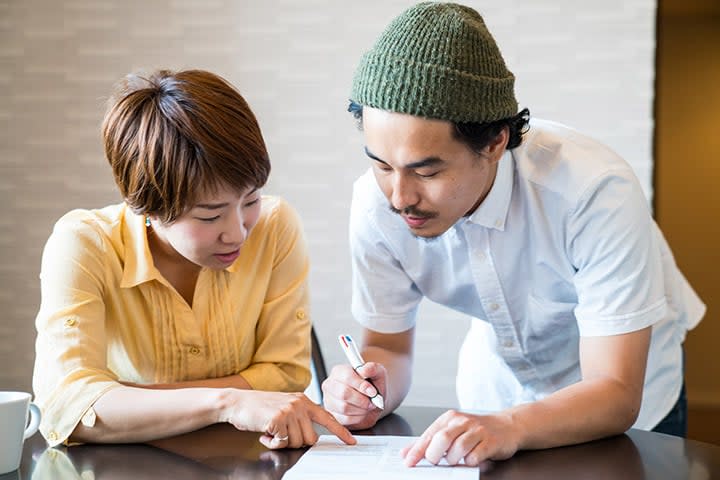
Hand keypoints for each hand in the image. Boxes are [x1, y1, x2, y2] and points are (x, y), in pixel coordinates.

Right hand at [221, 390, 355, 448]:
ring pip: (297, 442)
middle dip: (296, 442)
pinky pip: (282, 442)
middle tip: (281, 435)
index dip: (340, 432)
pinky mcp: (278, 419)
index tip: (351, 441)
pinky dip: (272, 442)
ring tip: (271, 431)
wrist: (238, 402)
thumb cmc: (260, 408)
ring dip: (282, 442)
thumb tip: (311, 436)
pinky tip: (265, 433)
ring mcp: (289, 410)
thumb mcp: (285, 408)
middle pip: (311, 438)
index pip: (328, 417)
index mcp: (304, 401)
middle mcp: (299, 404)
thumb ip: (300, 418)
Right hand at [322, 362, 386, 429]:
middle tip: (372, 401)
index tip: (373, 392)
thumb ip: (372, 368)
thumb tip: (364, 370)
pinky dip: (359, 417)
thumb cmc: (373, 385)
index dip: (361, 385)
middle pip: (343, 393)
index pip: (347, 376)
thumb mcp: (377, 373)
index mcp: (339, 371)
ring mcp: (329, 401)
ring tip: (368, 405)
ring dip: (361, 409)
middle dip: (362, 399)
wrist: (374, 400)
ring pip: (344, 407)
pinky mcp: (332, 415)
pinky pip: (345, 419)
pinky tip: (362, 412)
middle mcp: (330, 385)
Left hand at [401, 410, 518, 466]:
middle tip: (436, 462)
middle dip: (435, 455)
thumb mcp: (451, 430)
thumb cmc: (475, 430)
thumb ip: (429, 441)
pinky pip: (475, 456)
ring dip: (453, 459)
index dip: (417, 450)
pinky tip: (470, 459)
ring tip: (456, 459)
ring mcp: (477, 430)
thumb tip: (406, 453)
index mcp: (449, 418)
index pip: (429, 435)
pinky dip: (469, 462)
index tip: (408, 462)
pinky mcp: (491, 441)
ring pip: (458, 448)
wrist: (507, 425)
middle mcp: (462, 421)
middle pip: (442, 439)